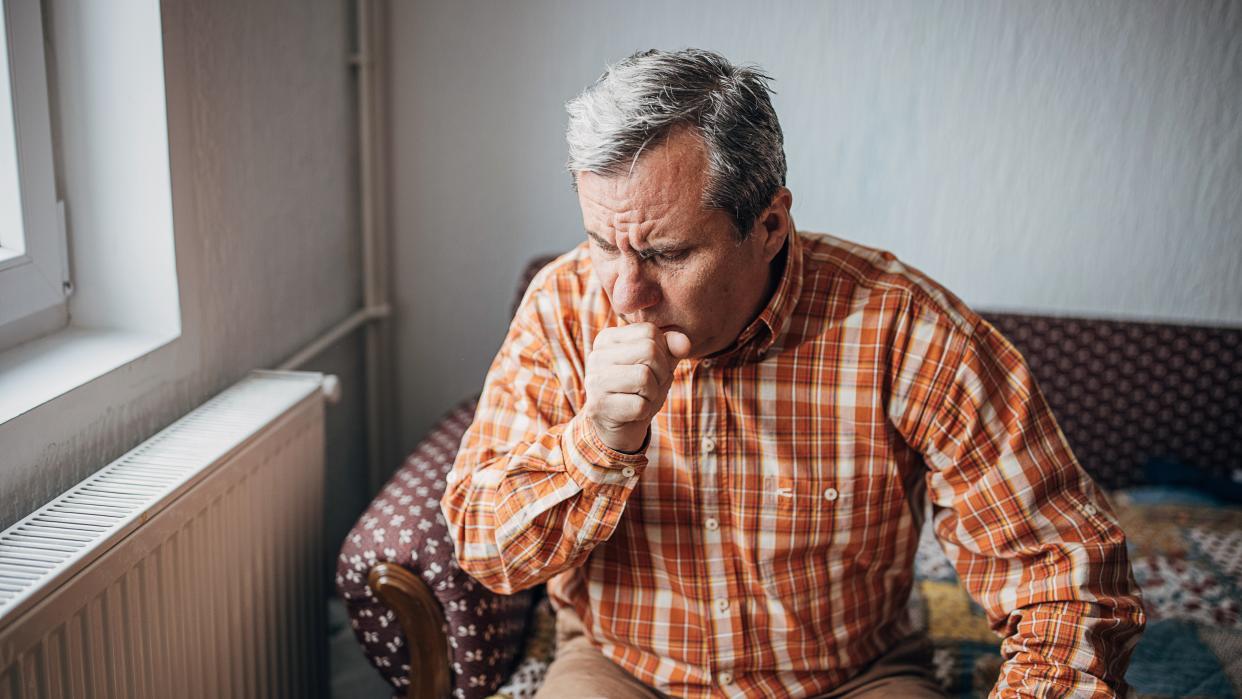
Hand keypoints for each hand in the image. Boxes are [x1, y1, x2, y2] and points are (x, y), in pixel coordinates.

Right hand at [583, 323, 691, 452]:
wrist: (620, 426)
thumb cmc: (639, 390)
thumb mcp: (659, 364)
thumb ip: (672, 348)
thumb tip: (685, 343)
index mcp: (608, 338)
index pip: (650, 331)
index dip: (663, 352)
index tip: (653, 368)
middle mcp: (596, 355)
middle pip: (649, 351)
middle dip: (661, 373)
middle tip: (651, 386)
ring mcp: (594, 380)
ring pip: (644, 377)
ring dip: (653, 393)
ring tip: (641, 398)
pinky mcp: (598, 406)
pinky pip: (639, 405)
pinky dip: (645, 411)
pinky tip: (633, 412)